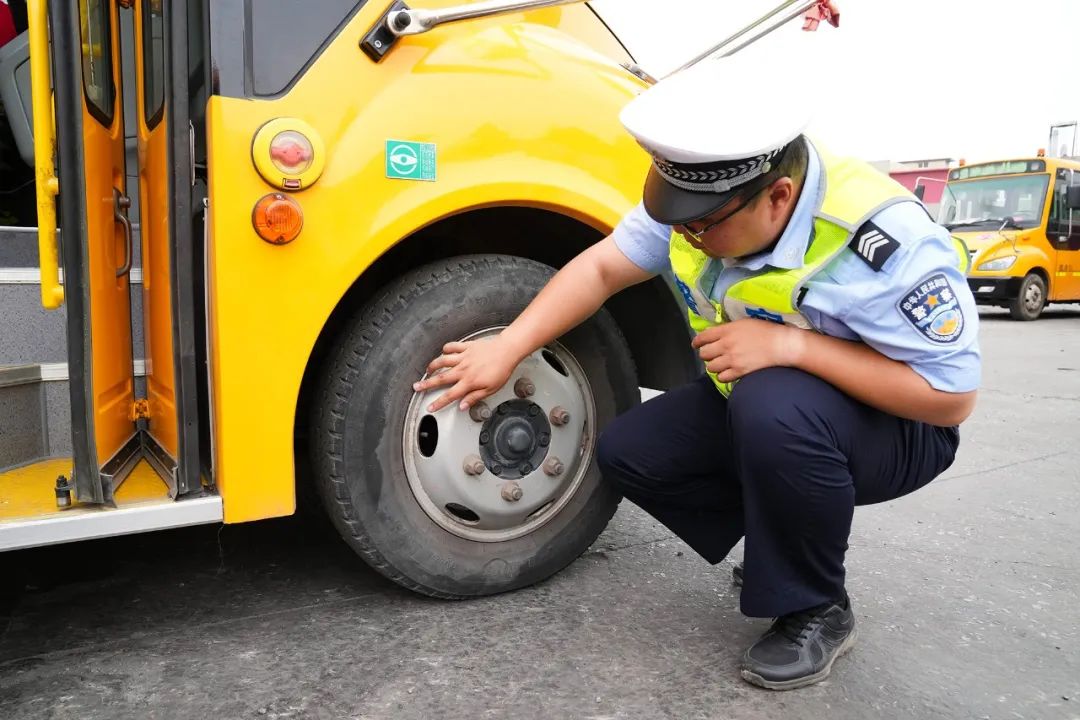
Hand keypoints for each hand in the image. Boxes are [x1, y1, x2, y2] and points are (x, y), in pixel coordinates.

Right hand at [413, 337, 521, 411]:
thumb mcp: (490, 389)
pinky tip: (443, 352)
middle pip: (440, 378)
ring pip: (442, 361)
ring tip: (427, 370)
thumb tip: (462, 406)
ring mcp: (463, 357)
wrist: (507, 351)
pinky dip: (446, 348)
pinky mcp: (466, 347)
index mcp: (468, 382)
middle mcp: (463, 369)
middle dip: (427, 384)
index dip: (438, 403)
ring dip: (433, 365)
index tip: (430, 408)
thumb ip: (474, 397)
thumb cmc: (501, 370)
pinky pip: (452, 346)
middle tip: (417, 387)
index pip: (450, 395)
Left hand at [691, 319, 805, 382]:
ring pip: (710, 367)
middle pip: (704, 354)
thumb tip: (714, 334)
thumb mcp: (744, 323)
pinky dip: (723, 375)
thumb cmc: (766, 330)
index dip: (697, 342)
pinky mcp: (739, 371)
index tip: (696, 345)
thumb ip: (727, 328)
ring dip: (714, 366)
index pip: (703, 337)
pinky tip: (728, 372)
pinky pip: (722, 377)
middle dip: (706, 354)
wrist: (781, 344)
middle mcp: (726, 345)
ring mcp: (732, 359)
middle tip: (712, 354)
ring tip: (721, 364)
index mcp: (727, 330)